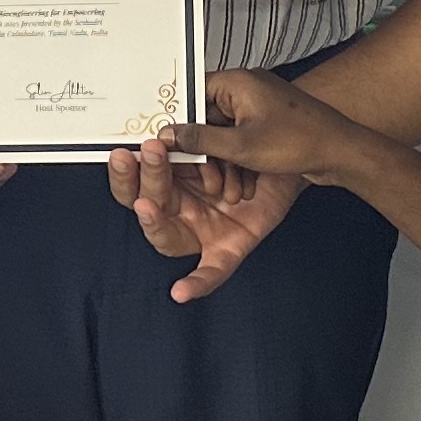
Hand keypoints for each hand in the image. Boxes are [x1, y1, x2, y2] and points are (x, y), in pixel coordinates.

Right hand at [105, 142, 306, 303]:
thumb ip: (196, 139)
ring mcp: (202, 231)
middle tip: (144, 155)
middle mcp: (183, 208)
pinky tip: (180, 292)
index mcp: (175, 180)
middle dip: (143, 181)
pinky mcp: (227, 250)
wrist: (297, 160)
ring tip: (147, 205)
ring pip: (167, 236)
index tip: (123, 152)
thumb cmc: (259, 143)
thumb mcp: (226, 136)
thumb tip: (162, 128)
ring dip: (155, 221)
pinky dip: (197, 282)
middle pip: (148, 205)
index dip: (126, 172)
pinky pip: (211, 271)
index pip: (137, 181)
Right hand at [160, 69, 373, 187]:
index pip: (193, 93)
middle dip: (207, 154)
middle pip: (208, 118)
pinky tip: (244, 187)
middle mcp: (246, 89)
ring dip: (225, 165)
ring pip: (225, 135)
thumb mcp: (241, 146)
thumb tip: (168, 134)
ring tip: (229, 193)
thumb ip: (200, 140)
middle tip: (206, 181)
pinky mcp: (269, 125)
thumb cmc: (296, 141)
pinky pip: (242, 141)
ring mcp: (259, 107)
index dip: (179, 120)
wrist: (341, 152)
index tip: (168, 145)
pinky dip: (240, 163)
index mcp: (237, 81)